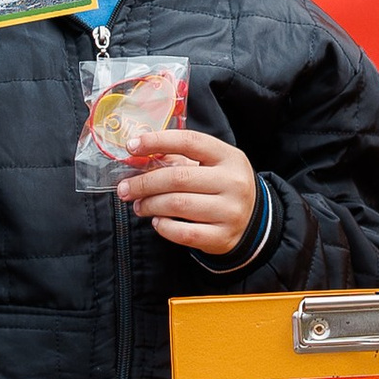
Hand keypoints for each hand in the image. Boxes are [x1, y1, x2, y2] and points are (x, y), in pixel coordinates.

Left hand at [113, 125, 258, 253]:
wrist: (253, 221)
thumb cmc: (222, 188)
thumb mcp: (211, 166)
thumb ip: (179, 160)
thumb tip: (138, 158)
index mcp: (229, 157)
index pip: (190, 141)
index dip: (158, 141)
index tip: (132, 146)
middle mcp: (233, 182)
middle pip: (177, 178)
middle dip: (144, 183)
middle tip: (125, 188)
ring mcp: (230, 211)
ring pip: (177, 205)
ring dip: (150, 205)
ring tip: (139, 205)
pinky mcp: (222, 236)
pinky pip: (183, 232)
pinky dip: (164, 227)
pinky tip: (157, 222)